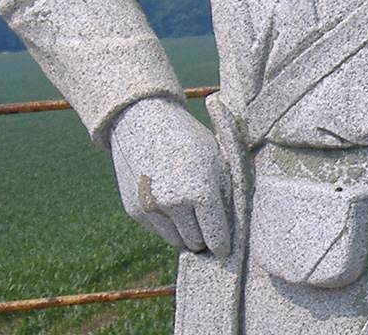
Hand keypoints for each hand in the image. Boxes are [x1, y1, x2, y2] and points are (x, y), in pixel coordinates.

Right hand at [109, 97, 232, 257]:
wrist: (144, 121)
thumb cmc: (188, 138)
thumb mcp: (216, 157)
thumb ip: (226, 191)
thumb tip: (232, 224)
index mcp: (202, 191)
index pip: (216, 236)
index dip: (222, 245)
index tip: (224, 248)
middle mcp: (176, 204)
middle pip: (196, 243)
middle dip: (203, 237)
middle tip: (206, 223)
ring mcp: (152, 209)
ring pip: (176, 240)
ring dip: (185, 231)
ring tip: (188, 208)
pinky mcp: (135, 210)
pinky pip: (158, 230)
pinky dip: (167, 222)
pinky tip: (169, 198)